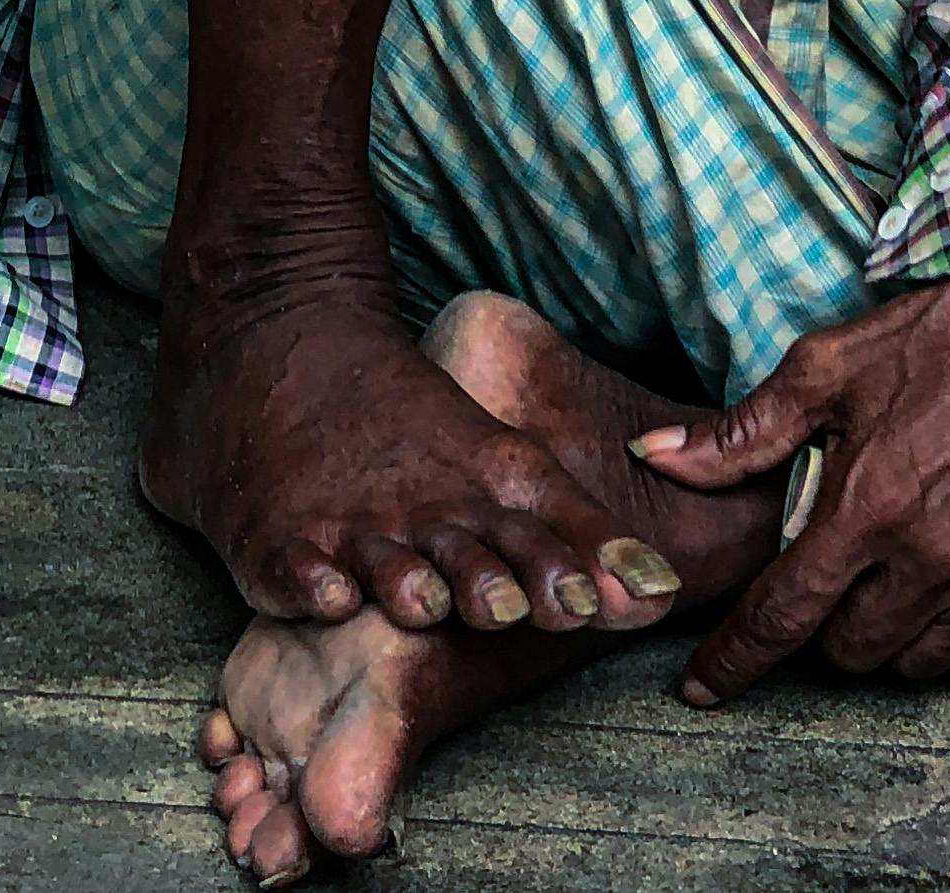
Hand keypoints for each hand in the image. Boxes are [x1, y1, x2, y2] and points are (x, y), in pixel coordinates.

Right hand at [138, 281, 683, 635]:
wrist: (287, 343)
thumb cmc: (412, 431)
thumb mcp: (501, 463)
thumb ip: (580, 532)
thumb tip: (668, 592)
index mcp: (480, 489)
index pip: (536, 529)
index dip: (566, 565)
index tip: (592, 601)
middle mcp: (420, 511)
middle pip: (462, 555)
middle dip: (489, 581)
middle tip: (512, 605)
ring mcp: (348, 525)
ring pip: (382, 564)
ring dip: (407, 583)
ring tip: (428, 600)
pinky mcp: (280, 540)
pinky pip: (294, 569)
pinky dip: (312, 583)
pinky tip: (328, 596)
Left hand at [635, 253, 949, 690]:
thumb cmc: (936, 335)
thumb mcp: (824, 369)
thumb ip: (740, 434)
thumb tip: (652, 455)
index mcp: (872, 504)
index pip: (785, 615)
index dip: (735, 659)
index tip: (702, 687)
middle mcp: (939, 553)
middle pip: (850, 652)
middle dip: (818, 628)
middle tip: (821, 576)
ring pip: (917, 663)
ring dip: (883, 639)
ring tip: (878, 581)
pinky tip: (936, 594)